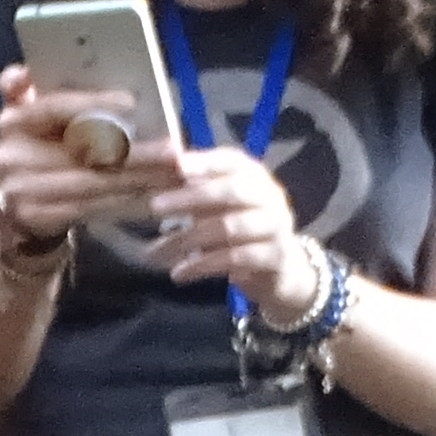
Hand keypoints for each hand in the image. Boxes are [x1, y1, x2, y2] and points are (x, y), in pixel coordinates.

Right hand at [0, 69, 170, 243]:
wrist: (11, 213)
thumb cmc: (35, 155)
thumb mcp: (29, 121)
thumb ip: (30, 92)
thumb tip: (27, 72)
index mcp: (14, 121)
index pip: (54, 107)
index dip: (91, 102)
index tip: (132, 102)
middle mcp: (12, 155)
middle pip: (82, 151)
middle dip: (134, 152)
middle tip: (173, 150)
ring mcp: (21, 190)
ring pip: (92, 183)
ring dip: (138, 179)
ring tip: (173, 173)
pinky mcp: (35, 218)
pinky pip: (90, 209)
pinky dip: (125, 202)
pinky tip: (153, 195)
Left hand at [152, 146, 302, 303]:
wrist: (280, 269)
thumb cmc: (241, 230)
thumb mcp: (220, 206)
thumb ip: (197, 191)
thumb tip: (161, 178)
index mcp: (254, 177)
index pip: (232, 161)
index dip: (205, 162)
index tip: (177, 166)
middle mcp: (270, 196)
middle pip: (231, 191)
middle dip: (190, 197)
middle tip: (154, 206)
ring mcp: (276, 226)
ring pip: (229, 228)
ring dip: (188, 239)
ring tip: (156, 252)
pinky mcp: (274, 257)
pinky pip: (234, 259)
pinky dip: (202, 266)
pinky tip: (179, 274)